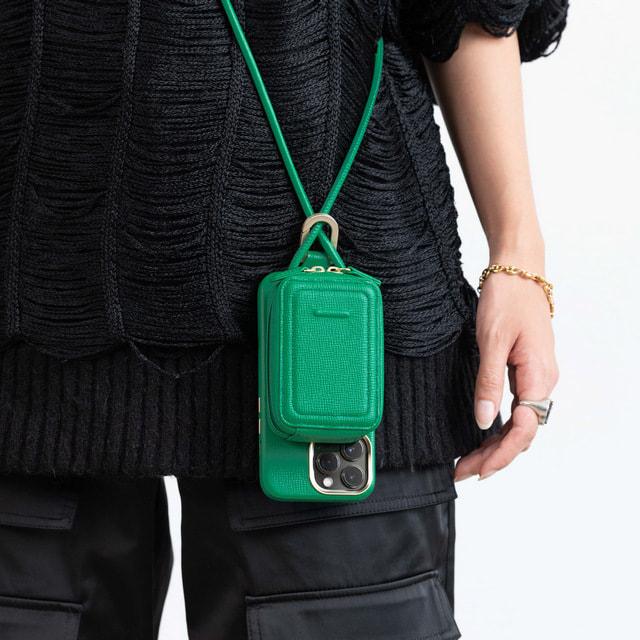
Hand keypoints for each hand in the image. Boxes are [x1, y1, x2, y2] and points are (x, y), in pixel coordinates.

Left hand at [453, 267, 558, 481]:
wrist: (518, 270)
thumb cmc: (508, 298)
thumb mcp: (491, 340)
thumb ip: (488, 382)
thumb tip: (483, 420)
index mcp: (538, 376)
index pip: (523, 430)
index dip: (500, 454)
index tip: (477, 469)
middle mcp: (542, 381)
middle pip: (522, 433)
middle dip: (494, 456)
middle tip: (464, 471)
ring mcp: (537, 377)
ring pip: (520, 423)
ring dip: (496, 445)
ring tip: (470, 461)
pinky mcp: (527, 371)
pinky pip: (518, 408)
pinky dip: (500, 426)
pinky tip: (483, 434)